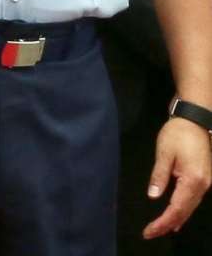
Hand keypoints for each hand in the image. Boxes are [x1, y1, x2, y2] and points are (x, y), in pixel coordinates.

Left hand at [143, 116, 211, 238]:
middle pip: (185, 211)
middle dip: (167, 225)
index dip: (163, 222)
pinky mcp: (204, 180)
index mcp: (193, 180)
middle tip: (150, 234)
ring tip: (160, 230)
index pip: (176, 208)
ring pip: (190, 208)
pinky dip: (183, 211)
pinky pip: (193, 201)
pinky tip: (176, 218)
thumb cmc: (177, 134)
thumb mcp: (164, 153)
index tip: (149, 230)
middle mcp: (203, 186)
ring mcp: (206, 184)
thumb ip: (159, 175)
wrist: (196, 120)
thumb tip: (153, 196)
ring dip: (176, 220)